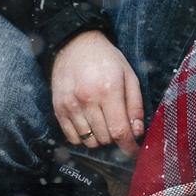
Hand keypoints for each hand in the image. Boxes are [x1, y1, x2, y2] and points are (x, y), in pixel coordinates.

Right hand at [50, 29, 143, 154]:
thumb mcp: (129, 76)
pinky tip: (89, 124)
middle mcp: (87, 99)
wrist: (75, 44)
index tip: (134, 151)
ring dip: (100, 138)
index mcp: (108, 90)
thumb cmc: (105, 59)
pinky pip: (72, 137)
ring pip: (89, 141)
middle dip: (116, 138)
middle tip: (118, 125)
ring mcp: (70, 105)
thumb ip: (135, 105)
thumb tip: (137, 132)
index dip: (129, 147)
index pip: (120, 131)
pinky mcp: (58, 108)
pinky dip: (83, 137)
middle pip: (105, 138)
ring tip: (103, 123)